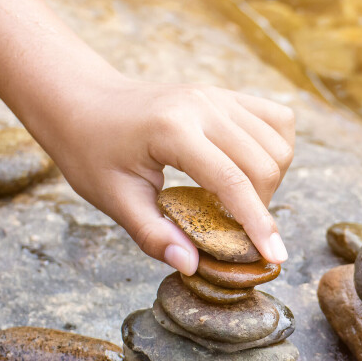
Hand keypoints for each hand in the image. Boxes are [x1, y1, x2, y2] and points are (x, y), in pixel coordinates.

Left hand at [32, 70, 294, 274]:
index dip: (258, 223)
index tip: (275, 258)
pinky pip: (277, 120)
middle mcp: (203, 105)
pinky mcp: (225, 94)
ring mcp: (217, 95)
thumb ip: (153, 234)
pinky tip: (250, 169)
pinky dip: (277, 149)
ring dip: (270, 179)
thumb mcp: (113, 199)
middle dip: (262, 206)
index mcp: (173, 129)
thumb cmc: (91, 152)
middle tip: (233, 228)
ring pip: (278, 142)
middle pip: (264, 163)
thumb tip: (192, 265)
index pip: (232, 181)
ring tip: (238, 199)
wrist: (83, 101)